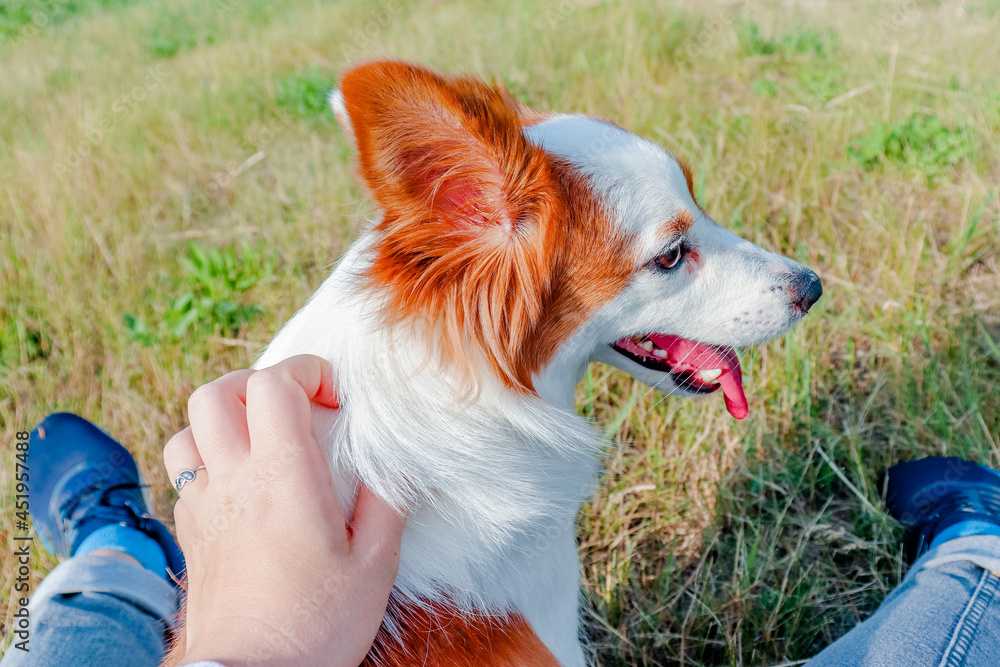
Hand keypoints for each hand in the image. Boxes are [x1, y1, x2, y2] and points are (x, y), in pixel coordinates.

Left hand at [164, 355, 405, 666]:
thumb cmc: (315, 626)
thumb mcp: (374, 566)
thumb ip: (386, 504)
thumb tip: (393, 467)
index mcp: (283, 476)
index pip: (274, 385)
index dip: (306, 372)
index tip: (335, 399)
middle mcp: (233, 481)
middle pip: (216, 394)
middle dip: (257, 383)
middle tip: (295, 407)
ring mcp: (204, 507)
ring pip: (188, 430)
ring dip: (223, 420)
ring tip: (261, 439)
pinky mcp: (190, 535)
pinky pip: (185, 474)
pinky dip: (210, 461)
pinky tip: (242, 487)